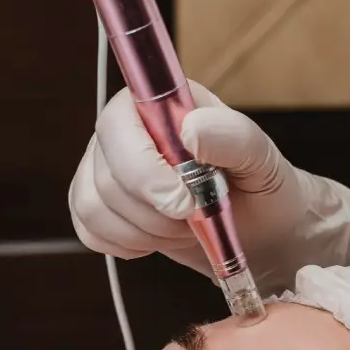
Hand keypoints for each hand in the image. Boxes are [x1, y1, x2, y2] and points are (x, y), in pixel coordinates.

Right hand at [69, 82, 349, 295]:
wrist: (261, 229)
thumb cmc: (262, 186)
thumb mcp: (262, 158)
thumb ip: (232, 136)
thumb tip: (191, 130)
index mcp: (158, 104)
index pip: (117, 124)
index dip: (141, 168)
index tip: (183, 201)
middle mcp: (124, 131)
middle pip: (105, 174)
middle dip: (153, 211)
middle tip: (194, 216)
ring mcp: (106, 169)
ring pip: (93, 207)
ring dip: (144, 231)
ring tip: (183, 226)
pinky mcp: (100, 206)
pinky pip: (88, 231)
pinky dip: (126, 245)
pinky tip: (158, 239)